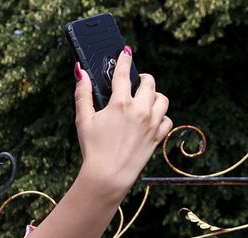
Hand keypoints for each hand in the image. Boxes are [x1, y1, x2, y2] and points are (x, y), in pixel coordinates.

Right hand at [74, 47, 172, 194]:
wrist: (108, 176)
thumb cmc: (93, 149)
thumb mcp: (83, 120)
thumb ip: (82, 94)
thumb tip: (80, 72)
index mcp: (120, 103)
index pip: (123, 73)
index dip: (124, 59)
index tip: (126, 52)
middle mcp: (140, 110)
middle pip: (149, 83)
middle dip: (142, 78)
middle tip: (136, 81)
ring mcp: (152, 123)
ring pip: (162, 99)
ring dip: (154, 96)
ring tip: (144, 99)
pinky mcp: (157, 137)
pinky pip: (167, 119)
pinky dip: (160, 117)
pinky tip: (150, 119)